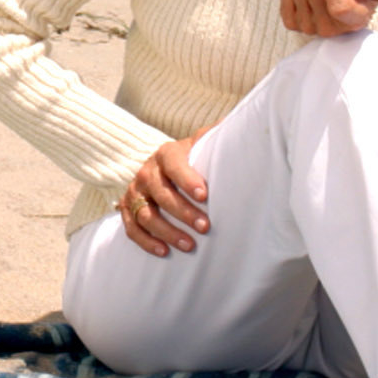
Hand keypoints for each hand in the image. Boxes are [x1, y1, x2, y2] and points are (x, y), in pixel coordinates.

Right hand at [119, 131, 213, 256]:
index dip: (187, 179)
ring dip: (167, 231)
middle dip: (183, 212)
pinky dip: (146, 241)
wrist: (163, 166)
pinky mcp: (128, 209)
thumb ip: (219, 136)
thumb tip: (249, 126)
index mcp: (166, 154)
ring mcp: (135, 191)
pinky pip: (132, 228)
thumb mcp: (204, 143)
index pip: (173, 164)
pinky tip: (164, 251)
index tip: (204, 196)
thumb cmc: (193, 159)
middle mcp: (147, 171)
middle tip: (205, 226)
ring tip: (190, 245)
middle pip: (161, 193)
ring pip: (146, 214)